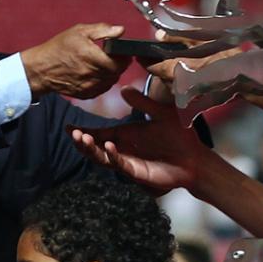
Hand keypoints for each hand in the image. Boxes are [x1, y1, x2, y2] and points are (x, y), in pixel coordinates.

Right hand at [21, 23, 130, 99]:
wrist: (42, 69)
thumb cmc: (58, 48)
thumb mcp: (79, 31)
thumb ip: (102, 30)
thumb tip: (120, 30)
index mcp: (91, 57)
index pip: (119, 63)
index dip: (124, 57)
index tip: (124, 52)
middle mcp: (91, 74)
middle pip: (116, 72)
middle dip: (119, 64)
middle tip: (115, 56)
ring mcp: (88, 86)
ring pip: (111, 81)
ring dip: (112, 72)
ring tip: (105, 63)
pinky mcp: (86, 94)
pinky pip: (103, 88)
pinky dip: (104, 81)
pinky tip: (97, 72)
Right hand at [69, 87, 210, 193]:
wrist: (195, 158)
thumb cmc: (179, 136)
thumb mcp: (161, 113)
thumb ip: (143, 102)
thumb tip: (123, 89)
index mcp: (125, 134)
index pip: (99, 132)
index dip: (83, 130)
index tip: (67, 126)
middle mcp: (123, 148)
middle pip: (95, 147)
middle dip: (82, 141)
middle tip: (74, 133)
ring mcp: (128, 161)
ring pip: (103, 158)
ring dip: (92, 149)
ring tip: (84, 139)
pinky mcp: (137, 172)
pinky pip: (121, 164)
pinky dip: (113, 156)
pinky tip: (110, 147)